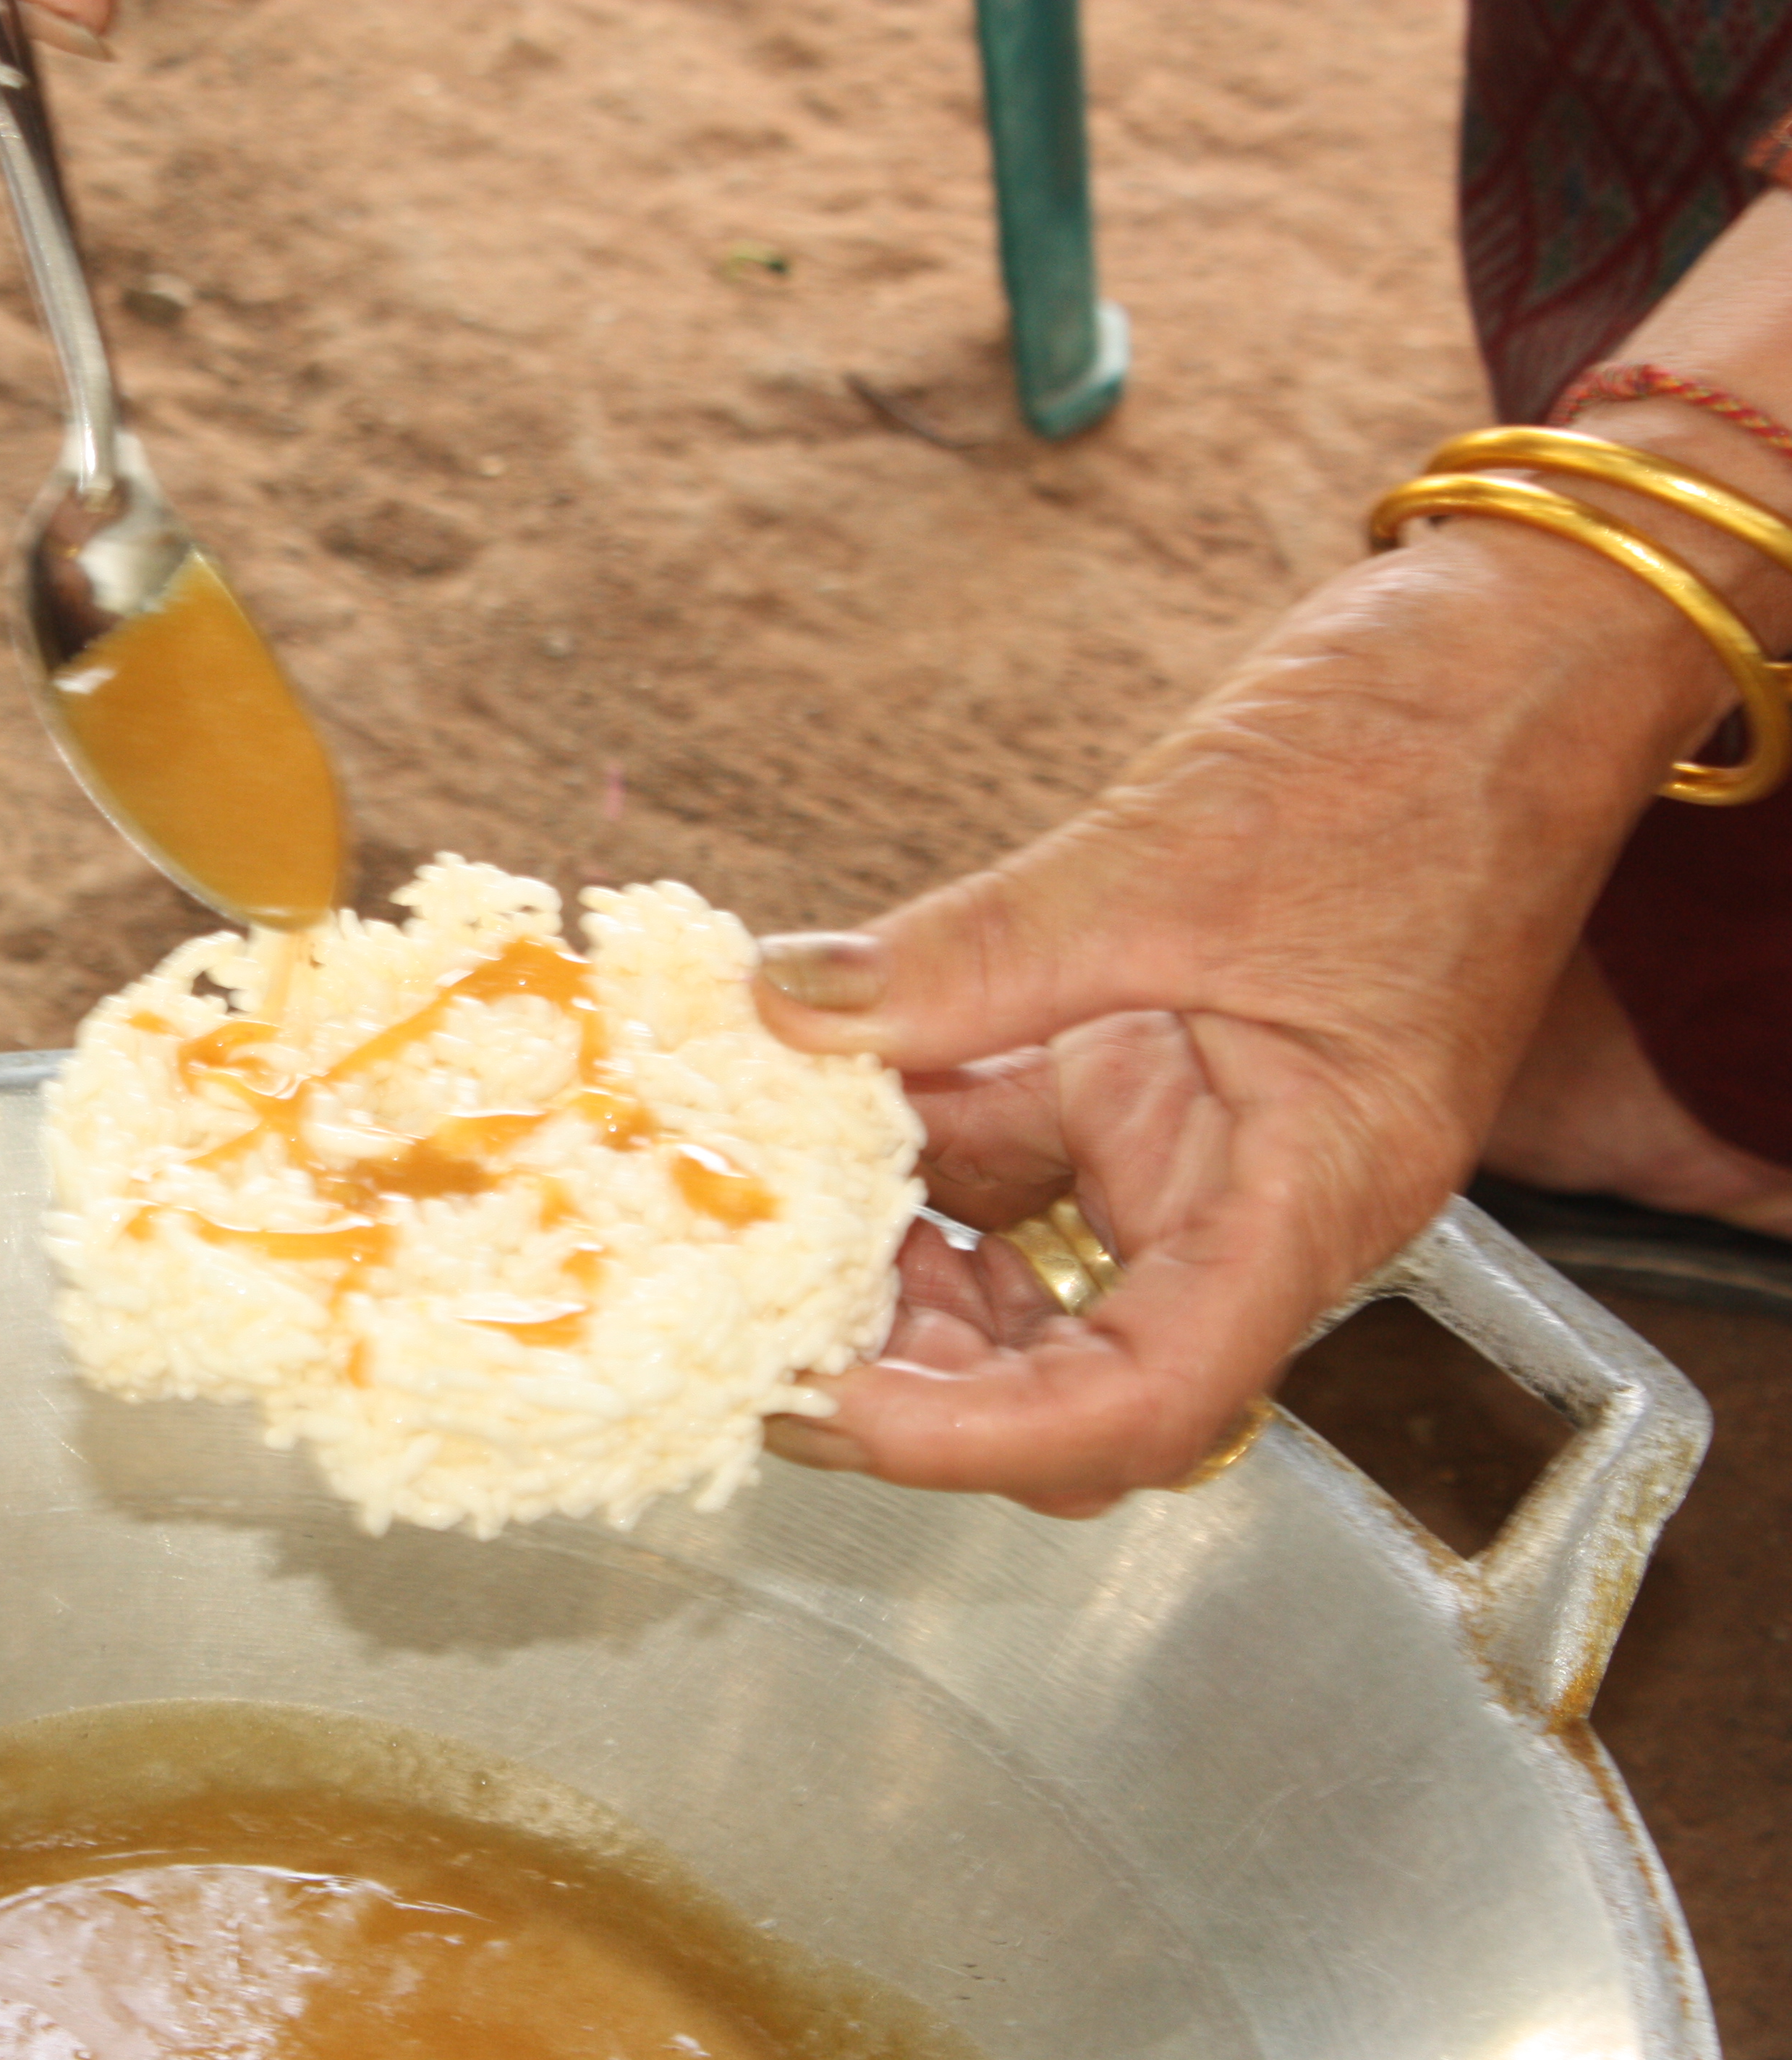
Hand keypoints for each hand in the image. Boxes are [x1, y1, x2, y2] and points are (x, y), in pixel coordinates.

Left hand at [750, 514, 1732, 1514]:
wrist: (1510, 648)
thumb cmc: (1421, 751)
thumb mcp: (1169, 853)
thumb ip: (969, 956)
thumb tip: (787, 1008)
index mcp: (1316, 1199)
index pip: (1144, 1402)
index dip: (972, 1436)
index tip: (824, 1405)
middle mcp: (1253, 1204)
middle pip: (1069, 1381)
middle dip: (912, 1373)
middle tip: (752, 1321)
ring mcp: (1191, 1143)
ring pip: (1019, 1280)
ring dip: (888, 1262)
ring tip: (756, 1201)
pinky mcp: (1138, 1071)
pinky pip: (1001, 1153)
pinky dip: (900, 1143)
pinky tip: (807, 1094)